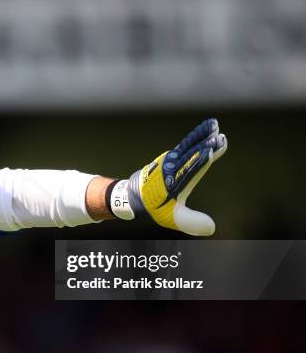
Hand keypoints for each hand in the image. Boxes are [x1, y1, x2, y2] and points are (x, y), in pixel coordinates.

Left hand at [109, 118, 227, 235]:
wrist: (132, 195)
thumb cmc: (154, 207)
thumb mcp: (172, 217)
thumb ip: (190, 222)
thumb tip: (212, 228)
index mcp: (173, 182)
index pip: (190, 169)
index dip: (200, 160)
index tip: (212, 150)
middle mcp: (170, 168)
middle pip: (190, 154)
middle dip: (205, 145)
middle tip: (220, 136)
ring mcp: (168, 160)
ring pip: (187, 145)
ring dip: (200, 136)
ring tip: (214, 125)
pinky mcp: (169, 156)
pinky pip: (184, 144)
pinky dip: (194, 137)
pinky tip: (206, 130)